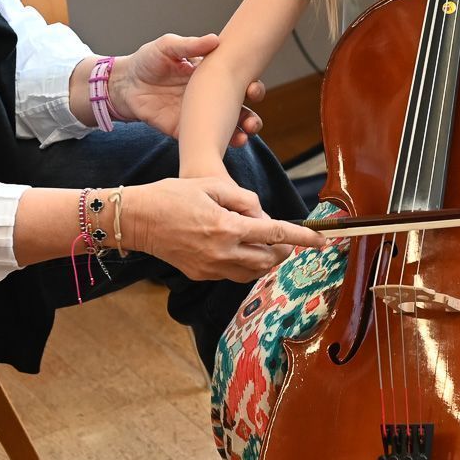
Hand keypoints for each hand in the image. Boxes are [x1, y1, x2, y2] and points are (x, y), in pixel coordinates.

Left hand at [108, 35, 266, 144]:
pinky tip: (230, 142)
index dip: (251, 85)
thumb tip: (215, 40)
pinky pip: (207, 140)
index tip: (252, 86)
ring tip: (247, 131)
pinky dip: (220, 143)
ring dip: (243, 130)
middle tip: (251, 115)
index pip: (238, 81)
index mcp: (211, 76)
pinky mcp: (186, 131)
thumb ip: (189, 45)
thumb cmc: (148, 61)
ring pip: (229, 127)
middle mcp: (210, 98)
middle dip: (252, 113)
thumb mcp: (167, 47)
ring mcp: (200, 116)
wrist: (125, 84)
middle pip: (240, 108)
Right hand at [122, 176, 323, 280]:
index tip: (323, 241)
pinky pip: (233, 274)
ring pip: (253, 272)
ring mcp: (211, 267)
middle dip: (283, 250)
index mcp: (227, 227)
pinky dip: (245, 264)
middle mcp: (222, 252)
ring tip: (263, 244)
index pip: (276, 234)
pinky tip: (240, 250)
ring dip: (265, 260)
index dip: (303, 238)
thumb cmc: (171, 196)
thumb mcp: (211, 186)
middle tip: (286, 239)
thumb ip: (243, 199)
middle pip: (269, 259)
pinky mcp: (201, 274)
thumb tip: (262, 215)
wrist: (136, 219)